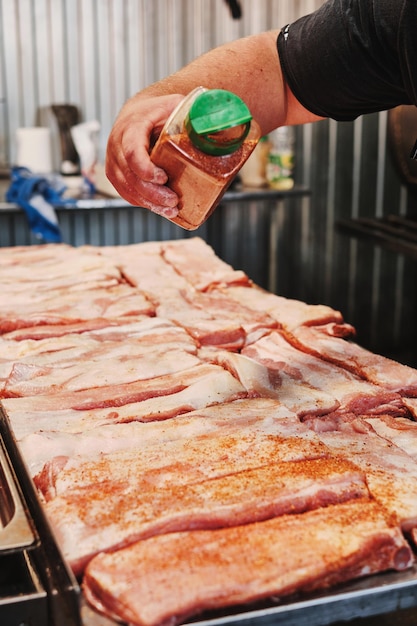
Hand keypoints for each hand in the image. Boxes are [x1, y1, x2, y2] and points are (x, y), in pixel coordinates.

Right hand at [105, 93, 183, 216]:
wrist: (137, 116)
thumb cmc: (158, 111)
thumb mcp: (175, 105)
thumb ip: (193, 114)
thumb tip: (220, 125)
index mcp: (131, 126)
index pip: (132, 151)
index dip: (146, 168)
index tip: (164, 178)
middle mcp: (117, 145)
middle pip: (130, 176)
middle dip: (153, 193)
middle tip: (173, 201)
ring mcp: (114, 163)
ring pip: (128, 189)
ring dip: (150, 203)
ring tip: (171, 210)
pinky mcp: (116, 176)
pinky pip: (127, 194)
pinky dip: (144, 204)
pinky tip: (161, 209)